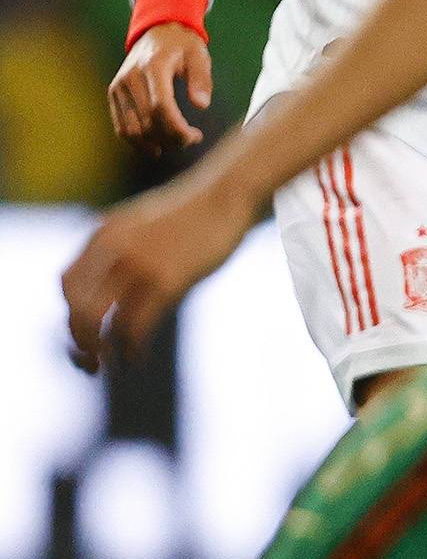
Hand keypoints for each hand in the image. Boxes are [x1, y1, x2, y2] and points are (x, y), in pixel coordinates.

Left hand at [63, 168, 260, 370]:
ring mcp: (138, 264)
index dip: (70, 314)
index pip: (67, 284)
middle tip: (89, 360)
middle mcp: (113, 249)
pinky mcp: (167, 281)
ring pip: (99, 318)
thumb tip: (114, 276)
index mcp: (104, 234)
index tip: (85, 331)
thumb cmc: (193, 212)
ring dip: (98, 348)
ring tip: (110, 364)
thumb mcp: (144, 222)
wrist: (227, 194)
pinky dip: (131, 348)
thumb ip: (121, 244)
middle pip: (77, 305)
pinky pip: (136, 325)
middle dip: (79, 338)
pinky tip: (136, 358)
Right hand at [108, 23, 214, 151]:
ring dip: (154, 143)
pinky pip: (121, 125)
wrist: (157, 31)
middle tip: (192, 140)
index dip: (177, 129)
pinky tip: (156, 147)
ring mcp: (118, 86)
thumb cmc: (183, 45)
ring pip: (130, 128)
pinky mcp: (113, 93)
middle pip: (146, 122)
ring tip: (176, 143)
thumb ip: (202, 79)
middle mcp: (130, 78)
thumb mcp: (199, 55)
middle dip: (171, 138)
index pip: (160, 107)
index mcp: (153, 67)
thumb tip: (201, 105)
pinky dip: (136, 141)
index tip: (195, 136)